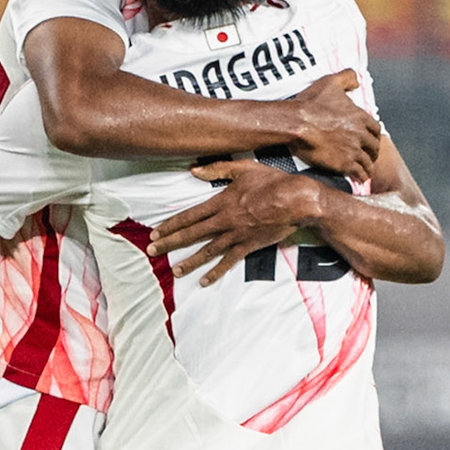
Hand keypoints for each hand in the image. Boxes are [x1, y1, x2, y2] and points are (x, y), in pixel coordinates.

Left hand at [150, 159, 322, 285]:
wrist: (296, 200)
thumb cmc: (272, 182)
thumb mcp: (244, 168)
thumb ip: (217, 169)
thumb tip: (193, 170)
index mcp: (221, 201)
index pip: (190, 215)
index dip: (171, 224)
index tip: (156, 231)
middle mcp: (224, 220)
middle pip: (192, 234)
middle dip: (170, 243)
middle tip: (153, 251)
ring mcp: (236, 235)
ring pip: (207, 251)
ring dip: (189, 262)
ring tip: (175, 271)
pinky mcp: (248, 246)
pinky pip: (229, 261)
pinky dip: (216, 272)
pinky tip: (204, 281)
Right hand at [286, 71, 380, 183]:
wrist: (296, 124)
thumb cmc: (311, 103)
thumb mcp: (330, 83)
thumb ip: (346, 78)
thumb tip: (356, 81)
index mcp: (360, 116)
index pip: (375, 129)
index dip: (374, 136)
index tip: (371, 140)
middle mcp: (360, 134)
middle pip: (374, 147)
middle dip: (372, 152)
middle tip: (369, 156)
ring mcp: (353, 150)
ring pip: (368, 162)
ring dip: (368, 167)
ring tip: (365, 171)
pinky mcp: (344, 164)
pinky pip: (359, 172)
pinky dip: (361, 176)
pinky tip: (360, 178)